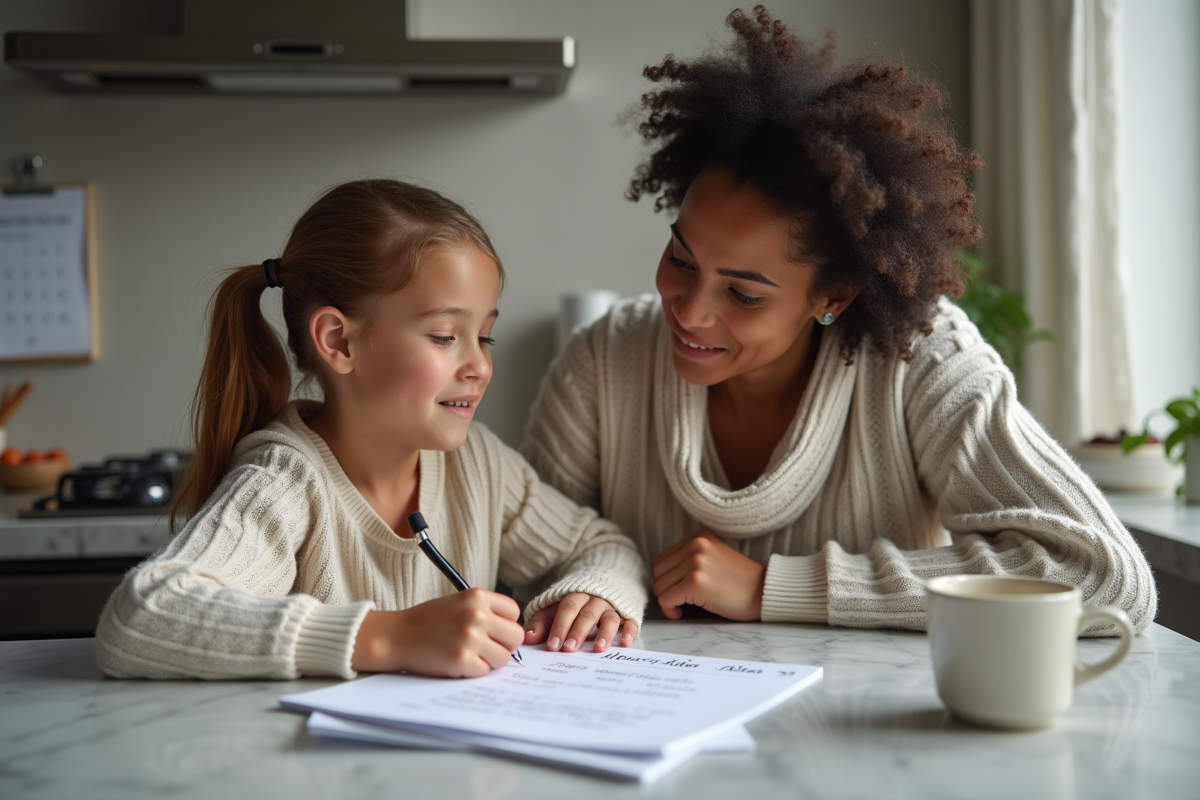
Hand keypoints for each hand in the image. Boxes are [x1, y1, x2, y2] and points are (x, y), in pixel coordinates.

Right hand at [351, 588, 523, 677]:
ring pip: (504, 658)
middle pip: (515, 636)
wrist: (395, 636)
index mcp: (477, 596)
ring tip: (469, 655)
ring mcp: (470, 637)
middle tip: (484, 648)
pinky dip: (474, 671)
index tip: (493, 632)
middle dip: (503, 646)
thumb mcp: (459, 603)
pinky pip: (485, 672)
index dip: (505, 625)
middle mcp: (476, 614)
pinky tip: (457, 662)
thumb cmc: (427, 622)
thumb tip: (513, 633)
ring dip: (489, 661)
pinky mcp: (461, 660)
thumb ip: (486, 612)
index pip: (514, 612)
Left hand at [523, 592, 639, 652]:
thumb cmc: (574, 604)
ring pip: (609, 618)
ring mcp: (613, 607)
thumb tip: (528, 638)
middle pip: (587, 614)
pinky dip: (629, 631)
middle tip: (569, 648)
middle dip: (578, 631)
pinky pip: (631, 622)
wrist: (602, 584)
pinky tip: (625, 643)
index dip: (560, 626)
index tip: (553, 645)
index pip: (567, 609)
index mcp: (575, 596)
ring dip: (604, 633)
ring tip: (597, 649)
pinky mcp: (627, 614)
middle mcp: (595, 600)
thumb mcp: (555, 609)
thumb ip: (542, 623)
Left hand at [652, 530, 765, 620]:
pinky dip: (670, 609)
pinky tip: (681, 613)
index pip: (663, 559)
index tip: (680, 591)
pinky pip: (666, 599)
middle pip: (658, 572)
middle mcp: (695, 545)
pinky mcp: (696, 582)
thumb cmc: (740, 582)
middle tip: (681, 601)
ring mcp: (695, 563)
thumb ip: (690, 559)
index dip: (668, 579)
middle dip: (666, 590)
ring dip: (668, 600)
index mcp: (699, 537)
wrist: (764, 592)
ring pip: (660, 586)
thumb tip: (661, 576)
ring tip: (685, 606)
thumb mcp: (714, 557)